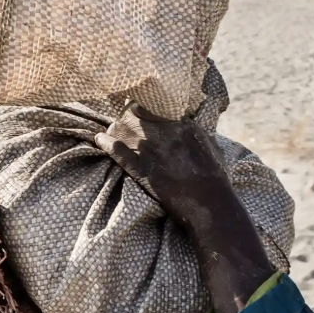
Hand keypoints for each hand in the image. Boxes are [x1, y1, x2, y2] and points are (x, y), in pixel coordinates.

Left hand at [94, 104, 273, 312]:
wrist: (209, 204)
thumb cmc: (215, 180)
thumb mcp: (211, 148)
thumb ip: (196, 134)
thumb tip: (187, 125)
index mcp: (183, 126)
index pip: (155, 108)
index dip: (144, 111)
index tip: (138, 114)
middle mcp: (166, 134)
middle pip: (136, 115)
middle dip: (127, 120)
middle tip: (123, 125)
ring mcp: (153, 151)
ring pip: (124, 130)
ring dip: (117, 132)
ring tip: (109, 134)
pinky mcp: (142, 169)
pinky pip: (118, 151)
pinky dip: (106, 144)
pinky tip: (98, 139)